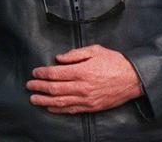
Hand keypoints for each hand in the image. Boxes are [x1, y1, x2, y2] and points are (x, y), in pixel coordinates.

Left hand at [26, 44, 142, 113]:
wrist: (133, 79)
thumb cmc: (114, 62)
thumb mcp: (95, 50)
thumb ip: (75, 54)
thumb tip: (59, 58)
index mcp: (82, 71)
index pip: (56, 73)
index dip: (43, 73)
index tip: (35, 72)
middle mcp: (82, 87)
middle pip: (55, 88)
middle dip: (39, 87)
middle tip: (28, 85)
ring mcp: (86, 99)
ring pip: (60, 101)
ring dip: (44, 100)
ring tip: (33, 98)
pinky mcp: (91, 107)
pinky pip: (71, 110)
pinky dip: (58, 109)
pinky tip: (50, 107)